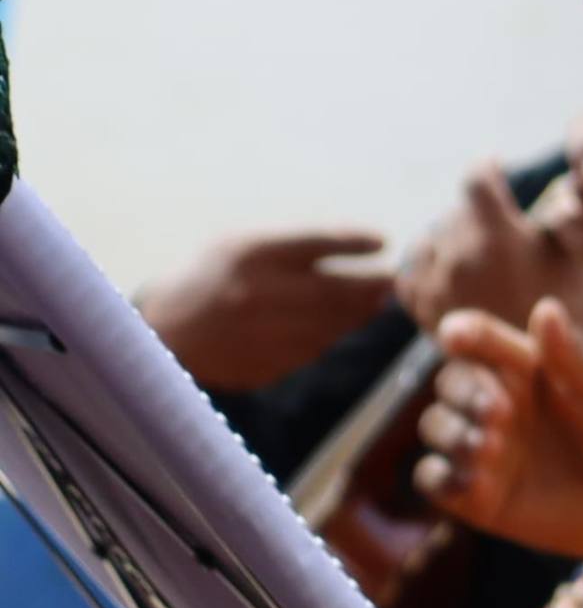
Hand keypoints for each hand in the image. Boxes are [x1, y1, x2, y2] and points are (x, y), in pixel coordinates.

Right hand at [133, 229, 394, 390]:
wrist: (162, 336)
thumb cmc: (211, 280)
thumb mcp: (243, 247)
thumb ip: (296, 247)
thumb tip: (365, 246)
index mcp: (251, 256)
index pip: (317, 243)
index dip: (355, 243)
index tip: (383, 242)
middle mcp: (258, 294)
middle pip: (335, 290)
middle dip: (373, 286)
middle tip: (395, 281)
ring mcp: (260, 334)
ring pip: (330, 325)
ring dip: (357, 314)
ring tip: (374, 303)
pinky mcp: (262, 365)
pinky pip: (311, 351)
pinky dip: (329, 337)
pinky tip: (335, 327)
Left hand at [399, 171, 582, 341]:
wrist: (535, 373)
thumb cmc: (564, 311)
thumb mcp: (576, 254)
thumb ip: (562, 214)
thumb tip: (559, 185)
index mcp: (494, 234)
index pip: (476, 179)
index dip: (487, 169)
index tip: (494, 168)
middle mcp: (456, 254)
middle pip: (455, 209)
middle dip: (476, 209)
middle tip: (497, 219)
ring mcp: (434, 283)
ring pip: (431, 237)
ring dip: (450, 237)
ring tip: (473, 246)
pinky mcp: (421, 309)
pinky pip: (410, 271)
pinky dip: (426, 264)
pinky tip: (446, 268)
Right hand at [415, 300, 582, 562]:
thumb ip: (570, 353)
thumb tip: (545, 307)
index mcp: (521, 367)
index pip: (479, 340)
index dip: (463, 333)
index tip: (455, 334)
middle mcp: (493, 402)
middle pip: (450, 381)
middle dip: (464, 390)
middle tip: (500, 411)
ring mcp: (480, 446)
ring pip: (436, 426)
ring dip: (453, 431)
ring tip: (493, 446)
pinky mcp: (473, 492)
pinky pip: (432, 479)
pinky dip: (441, 476)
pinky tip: (472, 481)